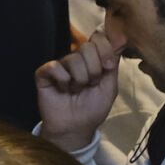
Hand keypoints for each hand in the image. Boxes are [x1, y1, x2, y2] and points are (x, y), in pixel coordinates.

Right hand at [34, 29, 121, 152]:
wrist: (76, 127)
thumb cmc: (93, 108)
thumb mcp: (110, 85)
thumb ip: (113, 62)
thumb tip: (121, 37)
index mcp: (93, 59)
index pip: (99, 38)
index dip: (105, 49)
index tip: (109, 66)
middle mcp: (76, 59)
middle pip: (88, 47)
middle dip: (94, 70)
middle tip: (90, 85)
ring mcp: (59, 65)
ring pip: (73, 59)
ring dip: (79, 80)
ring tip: (75, 90)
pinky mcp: (43, 73)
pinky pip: (55, 67)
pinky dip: (63, 81)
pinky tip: (63, 90)